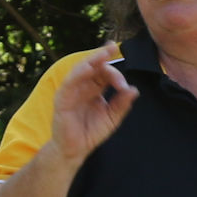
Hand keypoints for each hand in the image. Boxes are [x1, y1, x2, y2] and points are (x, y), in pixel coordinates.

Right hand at [48, 43, 136, 163]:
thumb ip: (122, 103)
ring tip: (103, 53)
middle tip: (113, 46)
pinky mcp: (62, 99)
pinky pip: (69, 83)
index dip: (115, 72)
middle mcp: (83, 87)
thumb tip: (134, 89)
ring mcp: (72, 91)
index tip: (124, 85)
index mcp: (95, 89)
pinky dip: (78, 74)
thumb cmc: (92, 132)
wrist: (76, 149)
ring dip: (91, 60)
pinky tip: (88, 68)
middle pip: (93, 67)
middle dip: (102, 56)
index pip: (104, 73)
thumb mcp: (113, 118)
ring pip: (80, 70)